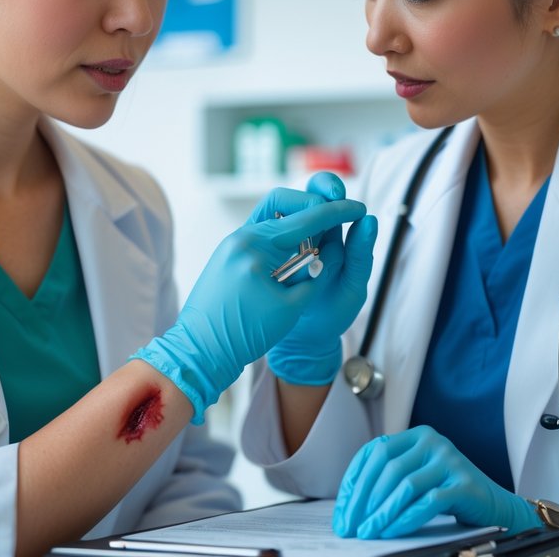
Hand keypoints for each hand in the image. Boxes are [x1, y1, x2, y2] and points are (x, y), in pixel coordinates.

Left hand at [132, 191, 366, 423]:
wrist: (199, 353)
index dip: (337, 212)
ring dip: (298, 225)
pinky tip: (295, 253)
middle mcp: (240, 237)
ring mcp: (230, 245)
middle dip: (314, 208)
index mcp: (256, 246)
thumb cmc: (244, 336)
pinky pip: (261, 235)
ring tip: (319, 238)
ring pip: (273, 219)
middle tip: (337, 217)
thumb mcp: (290, 306)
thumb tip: (324, 255)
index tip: (359, 207)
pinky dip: (282, 239)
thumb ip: (312, 275)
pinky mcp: (227, 256)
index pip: (306, 219)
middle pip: (285, 206)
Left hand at [333, 425, 541, 538]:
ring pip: (404, 485)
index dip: (354, 481)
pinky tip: (391, 532)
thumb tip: (351, 506)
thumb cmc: (451, 495)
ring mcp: (449, 460)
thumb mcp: (418, 479)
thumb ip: (391, 480)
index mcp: (416, 435)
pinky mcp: (463, 483)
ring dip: (381, 512)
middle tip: (349, 525)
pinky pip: (428, 501)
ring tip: (366, 532)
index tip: (342, 509)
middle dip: (362, 500)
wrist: (498, 509)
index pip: (374, 452)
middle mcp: (432, 441)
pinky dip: (405, 518)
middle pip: (386, 467)